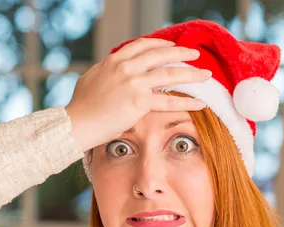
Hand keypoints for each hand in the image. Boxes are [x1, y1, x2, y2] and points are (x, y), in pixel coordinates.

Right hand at [64, 38, 210, 151]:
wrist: (77, 123)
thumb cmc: (81, 106)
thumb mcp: (92, 79)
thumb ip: (108, 72)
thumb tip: (113, 69)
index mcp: (115, 60)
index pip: (144, 46)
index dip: (162, 45)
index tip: (174, 47)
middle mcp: (126, 67)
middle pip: (161, 55)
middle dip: (182, 54)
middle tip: (196, 55)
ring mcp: (133, 83)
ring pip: (170, 75)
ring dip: (191, 74)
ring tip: (206, 75)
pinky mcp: (139, 102)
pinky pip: (169, 102)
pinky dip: (187, 102)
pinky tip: (200, 103)